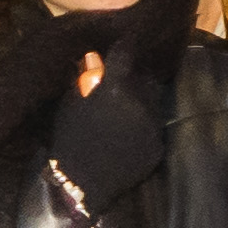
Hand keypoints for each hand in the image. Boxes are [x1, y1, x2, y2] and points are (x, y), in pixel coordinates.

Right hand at [48, 51, 163, 205]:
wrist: (81, 185)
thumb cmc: (69, 141)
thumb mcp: (70, 105)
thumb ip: (86, 79)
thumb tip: (96, 58)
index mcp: (116, 88)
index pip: (125, 54)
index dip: (124, 46)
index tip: (124, 43)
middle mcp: (141, 102)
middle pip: (144, 79)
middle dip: (134, 79)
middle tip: (121, 87)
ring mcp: (153, 125)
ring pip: (152, 103)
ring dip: (141, 103)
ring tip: (123, 114)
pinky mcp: (158, 146)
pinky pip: (153, 128)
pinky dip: (143, 128)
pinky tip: (127, 136)